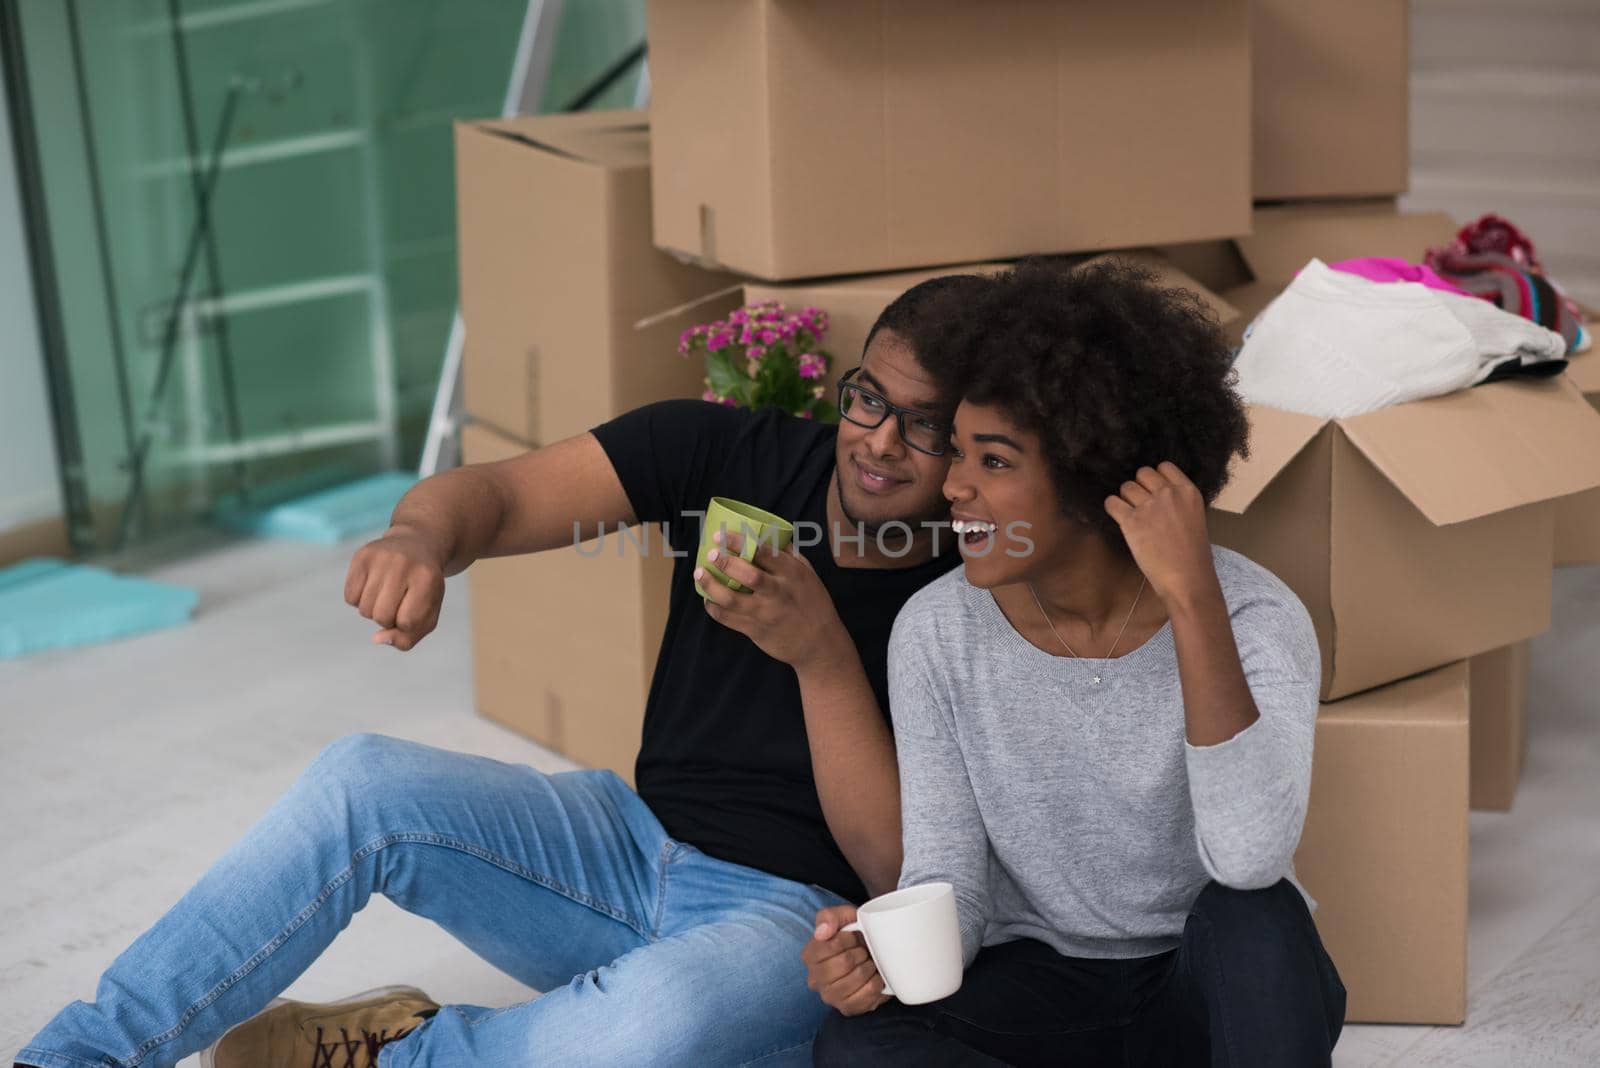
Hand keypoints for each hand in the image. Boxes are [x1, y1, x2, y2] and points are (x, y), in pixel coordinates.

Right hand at [344, 526, 446, 650]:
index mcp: (427, 579)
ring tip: (386, 594)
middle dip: (388, 619)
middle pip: (382, 617)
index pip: (407, 621)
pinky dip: (359, 600)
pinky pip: (350, 598)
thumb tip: (377, 639)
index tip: (411, 611)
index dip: (406, 625)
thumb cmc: (423, 587)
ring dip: (373, 610)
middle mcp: (403, 564)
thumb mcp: (427, 613)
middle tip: (397, 603)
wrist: (417, 545)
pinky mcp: (362, 556)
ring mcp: (381, 558)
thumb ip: (408, 637)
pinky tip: (373, 586)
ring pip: (365, 609)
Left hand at [695, 529, 847, 669]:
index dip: (739, 542)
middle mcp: (778, 593)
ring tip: (699, 574)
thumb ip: (789, 556)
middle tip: (710, 554)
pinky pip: (728, 619)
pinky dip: (713, 608)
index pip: (764, 552)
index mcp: (792, 574)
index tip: (721, 536)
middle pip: (748, 575)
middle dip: (725, 562)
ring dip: (711, 585)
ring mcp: (766, 614)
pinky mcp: (756, 631)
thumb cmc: (814, 604)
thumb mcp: (809, 575)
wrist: (820, 644)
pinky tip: (708, 599)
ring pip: (732, 599)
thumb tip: (768, 534)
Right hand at [802, 905, 890, 1015]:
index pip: (831, 946)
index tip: (855, 936)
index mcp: (809, 955)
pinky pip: (867, 995)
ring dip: (869, 967)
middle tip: (863, 950)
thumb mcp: (841, 916)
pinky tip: (874, 977)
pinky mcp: (846, 1009)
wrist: (868, 954)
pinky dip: (876, 983)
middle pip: (845, 963)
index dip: (849, 939)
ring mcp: (830, 996)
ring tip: (868, 962)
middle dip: (860, 953)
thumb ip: (828, 917)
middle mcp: (815, 979)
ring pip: (857, 979)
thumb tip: (823, 932)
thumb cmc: (852, 934)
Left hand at [1104, 462, 1219, 608]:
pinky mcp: (1131, 521)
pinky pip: (1112, 502)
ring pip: (1126, 486)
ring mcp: (1149, 505)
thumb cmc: (1192, 556)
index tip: (1153, 491)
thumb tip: (1156, 496)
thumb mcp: (1194, 518)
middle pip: (1142, 473)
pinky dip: (1112, 508)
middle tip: (1141, 505)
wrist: (1187, 579)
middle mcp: (1169, 493)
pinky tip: (1119, 518)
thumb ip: (1177, 502)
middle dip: (1139, 487)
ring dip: (1126, 499)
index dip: (1155, 478)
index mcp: (1188, 491)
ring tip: (1132, 516)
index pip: (1164, 466)